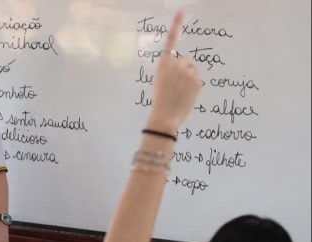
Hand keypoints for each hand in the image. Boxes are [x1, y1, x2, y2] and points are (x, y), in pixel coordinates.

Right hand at [147, 11, 201, 133]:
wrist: (165, 116)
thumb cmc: (159, 100)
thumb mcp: (159, 81)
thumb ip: (171, 70)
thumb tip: (186, 66)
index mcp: (163, 63)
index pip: (171, 40)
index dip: (176, 24)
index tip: (182, 10)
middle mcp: (176, 63)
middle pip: (185, 61)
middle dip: (183, 69)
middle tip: (175, 85)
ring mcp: (188, 71)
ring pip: (192, 70)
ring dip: (189, 78)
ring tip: (180, 92)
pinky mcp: (197, 80)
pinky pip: (197, 79)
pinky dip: (193, 86)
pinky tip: (186, 95)